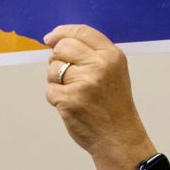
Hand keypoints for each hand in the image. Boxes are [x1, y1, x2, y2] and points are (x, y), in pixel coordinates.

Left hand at [44, 24, 155, 169]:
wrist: (119, 139)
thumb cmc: (113, 105)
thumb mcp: (113, 71)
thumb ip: (90, 53)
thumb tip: (54, 40)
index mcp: (112, 55)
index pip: (81, 31)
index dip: (62, 32)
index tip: (50, 38)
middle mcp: (100, 66)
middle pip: (62, 47)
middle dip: (58, 59)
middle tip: (68, 76)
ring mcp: (84, 83)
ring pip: (53, 69)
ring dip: (56, 81)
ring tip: (75, 93)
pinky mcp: (70, 100)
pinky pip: (49, 90)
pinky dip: (55, 98)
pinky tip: (71, 105)